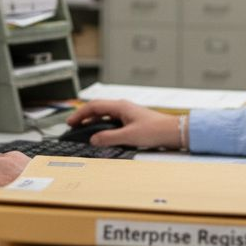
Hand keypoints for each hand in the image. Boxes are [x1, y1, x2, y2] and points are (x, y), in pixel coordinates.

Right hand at [66, 99, 182, 148]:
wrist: (174, 132)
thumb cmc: (156, 131)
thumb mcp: (129, 136)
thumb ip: (109, 138)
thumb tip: (93, 139)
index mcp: (120, 106)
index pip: (94, 106)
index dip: (80, 114)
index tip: (70, 122)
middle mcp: (123, 107)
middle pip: (98, 109)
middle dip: (84, 116)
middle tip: (73, 125)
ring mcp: (127, 113)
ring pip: (105, 115)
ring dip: (93, 121)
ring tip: (83, 129)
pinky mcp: (132, 121)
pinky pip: (112, 121)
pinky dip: (102, 126)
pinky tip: (101, 134)